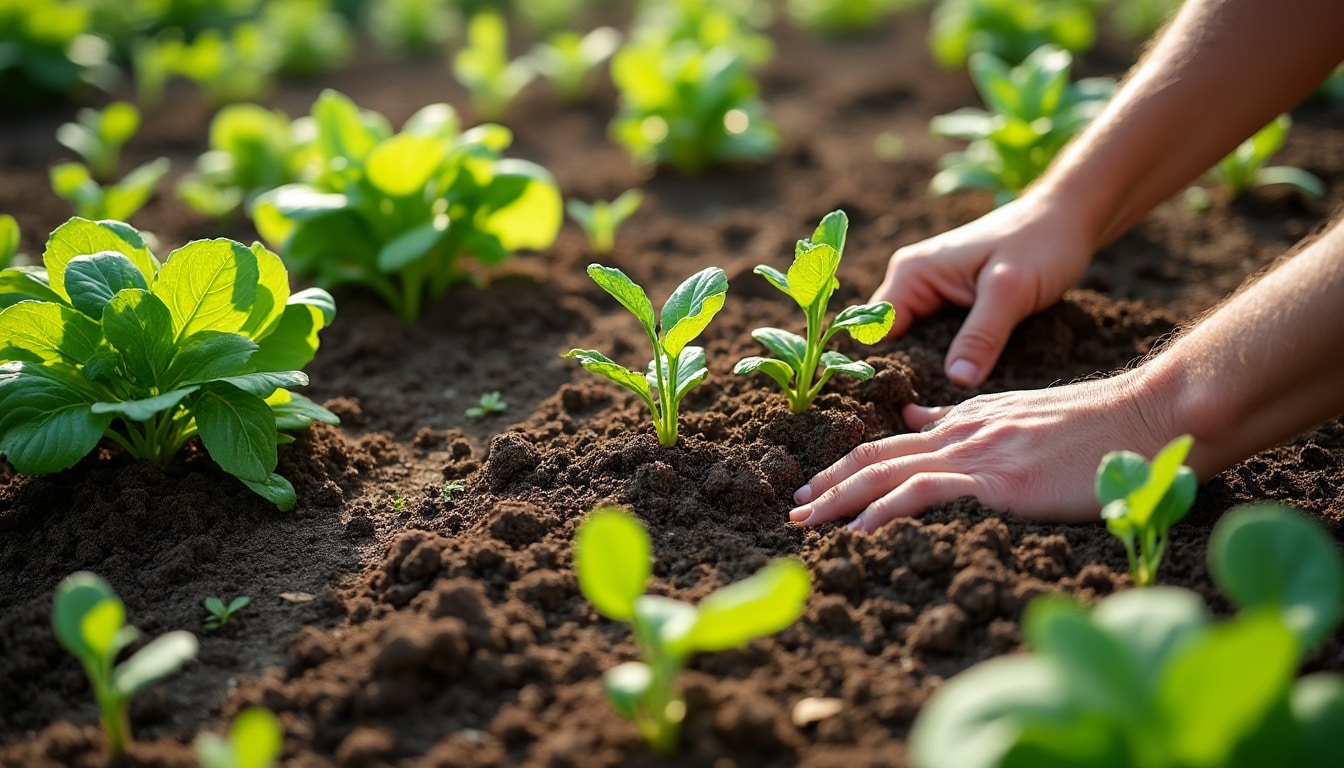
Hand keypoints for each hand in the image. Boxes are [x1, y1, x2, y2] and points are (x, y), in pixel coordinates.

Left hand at [788, 370, 1176, 530]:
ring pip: (886, 474)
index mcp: (966, 421)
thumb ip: (964, 419)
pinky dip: (883, 513)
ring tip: (808, 525)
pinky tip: (858, 533)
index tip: (817, 488)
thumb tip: (915, 422)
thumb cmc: (1098, 425)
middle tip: (793, 510)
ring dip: (839, 501)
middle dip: (827, 485)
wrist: (1145, 417)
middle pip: (874, 458)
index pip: (890, 444)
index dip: (847, 466)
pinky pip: (923, 494)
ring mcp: (975, 454)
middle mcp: (960, 433)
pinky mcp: (995, 481)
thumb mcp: (1019, 414)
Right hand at [874, 190, 1095, 385]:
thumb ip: (982, 335)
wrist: (1069, 220)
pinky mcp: (952, 303)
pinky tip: (967, 381)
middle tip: (934, 412)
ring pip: (918, 345)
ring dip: (933, 370)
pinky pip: (940, 340)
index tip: (907, 403)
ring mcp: (932, 293)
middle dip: (911, 375)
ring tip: (949, 403)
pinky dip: (951, 360)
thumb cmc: (1041, 243)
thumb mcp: (1011, 292)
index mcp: (912, 274)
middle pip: (894, 343)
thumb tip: (956, 380)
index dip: (887, 367)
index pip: (876, 331)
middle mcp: (912, 282)